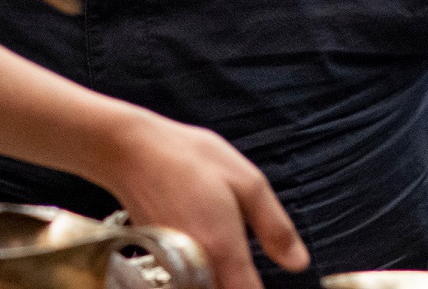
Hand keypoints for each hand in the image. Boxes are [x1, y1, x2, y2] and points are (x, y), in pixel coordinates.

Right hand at [94, 111, 306, 288]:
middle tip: (253, 265)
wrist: (130, 152)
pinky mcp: (163, 266)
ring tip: (236, 262)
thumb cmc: (188, 159)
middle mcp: (198, 270)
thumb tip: (298, 262)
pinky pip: (191, 285)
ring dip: (224, 281)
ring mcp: (176, 272)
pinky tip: (212, 254)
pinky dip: (206, 277)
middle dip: (244, 284)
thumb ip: (276, 227)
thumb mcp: (246, 182)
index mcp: (224, 252)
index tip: (275, 277)